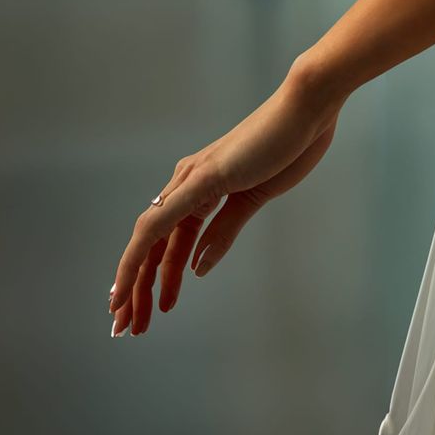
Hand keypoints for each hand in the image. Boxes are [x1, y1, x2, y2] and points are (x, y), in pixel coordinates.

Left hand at [106, 66, 339, 337]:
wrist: (307, 106)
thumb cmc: (289, 144)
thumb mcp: (255, 197)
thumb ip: (225, 230)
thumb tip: (198, 267)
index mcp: (202, 186)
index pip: (168, 241)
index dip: (153, 278)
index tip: (146, 311)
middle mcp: (188, 182)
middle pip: (152, 245)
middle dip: (137, 290)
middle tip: (127, 329)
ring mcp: (193, 178)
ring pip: (150, 238)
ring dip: (137, 281)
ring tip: (130, 318)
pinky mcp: (204, 177)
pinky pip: (163, 221)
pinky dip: (143, 253)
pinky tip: (140, 282)